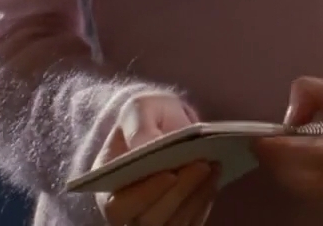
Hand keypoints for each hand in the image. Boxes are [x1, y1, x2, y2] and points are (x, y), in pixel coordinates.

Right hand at [92, 92, 217, 225]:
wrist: (165, 123)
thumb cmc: (147, 116)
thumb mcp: (139, 109)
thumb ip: (139, 127)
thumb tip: (144, 146)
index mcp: (108, 186)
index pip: (119, 206)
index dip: (145, 195)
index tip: (170, 174)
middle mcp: (127, 211)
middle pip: (150, 219)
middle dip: (179, 193)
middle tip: (202, 165)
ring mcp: (151, 218)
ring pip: (174, 224)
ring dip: (196, 198)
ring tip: (213, 167)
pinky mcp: (175, 219)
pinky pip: (190, 223)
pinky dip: (204, 203)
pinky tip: (214, 178)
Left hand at [253, 77, 322, 218]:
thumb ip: (315, 93)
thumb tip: (289, 114)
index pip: (315, 153)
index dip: (282, 148)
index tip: (260, 139)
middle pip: (307, 181)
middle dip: (280, 164)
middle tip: (266, 146)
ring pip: (311, 196)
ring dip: (291, 176)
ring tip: (285, 156)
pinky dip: (307, 186)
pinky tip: (305, 169)